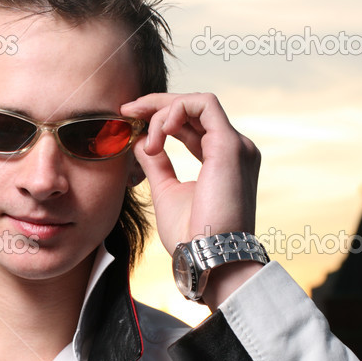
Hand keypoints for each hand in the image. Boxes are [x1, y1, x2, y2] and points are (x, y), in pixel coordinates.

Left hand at [121, 92, 262, 308]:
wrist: (209, 257)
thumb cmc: (191, 235)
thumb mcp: (166, 191)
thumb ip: (156, 164)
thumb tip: (140, 141)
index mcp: (221, 159)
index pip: (191, 123)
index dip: (160, 115)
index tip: (129, 117)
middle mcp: (233, 148)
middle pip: (193, 108)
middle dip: (157, 104)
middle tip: (127, 110)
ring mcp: (235, 145)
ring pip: (197, 103)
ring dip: (163, 112)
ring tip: (147, 141)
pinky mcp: (230, 145)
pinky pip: (202, 105)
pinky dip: (175, 111)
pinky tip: (158, 134)